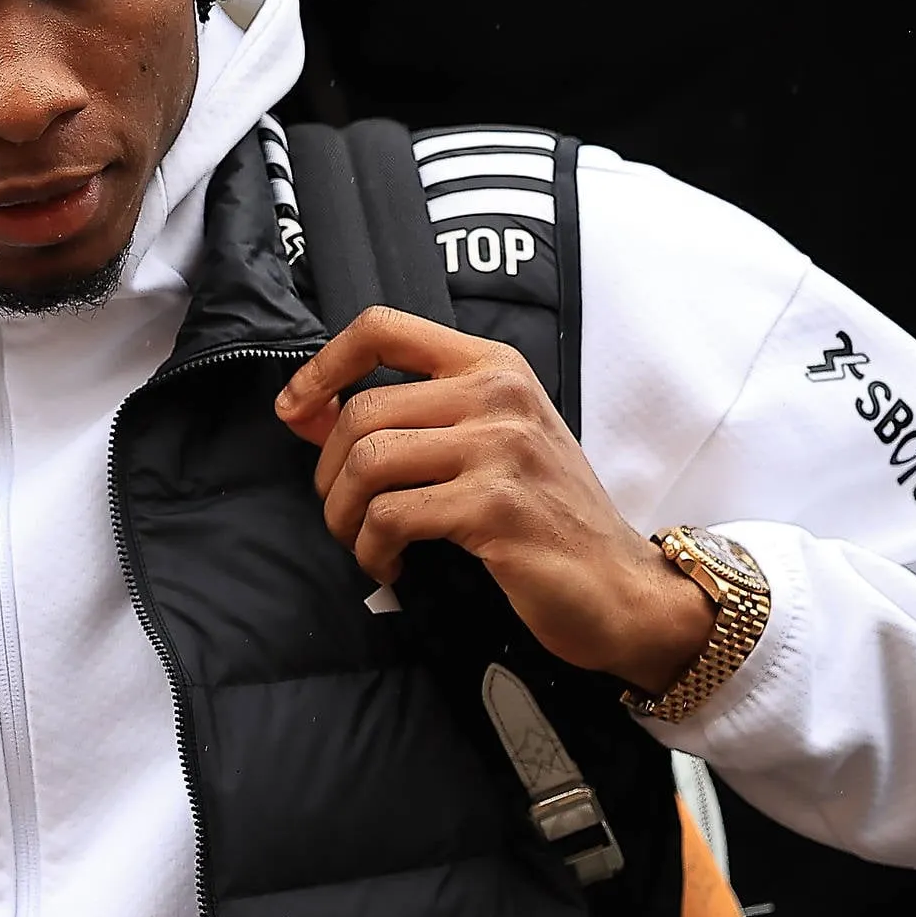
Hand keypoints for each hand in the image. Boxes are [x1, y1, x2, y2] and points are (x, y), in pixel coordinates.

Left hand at [274, 307, 715, 696]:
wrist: (621, 589)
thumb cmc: (548, 518)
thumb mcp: (486, 447)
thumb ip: (409, 422)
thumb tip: (307, 413)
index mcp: (493, 366)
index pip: (383, 327)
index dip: (322, 366)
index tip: (294, 411)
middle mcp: (497, 394)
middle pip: (362, 410)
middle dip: (330, 473)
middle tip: (343, 513)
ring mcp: (500, 448)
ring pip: (368, 462)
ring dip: (345, 515)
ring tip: (365, 542)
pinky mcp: (494, 506)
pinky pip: (391, 516)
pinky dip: (373, 548)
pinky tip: (392, 564)